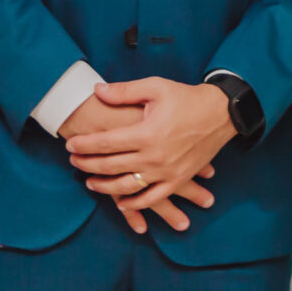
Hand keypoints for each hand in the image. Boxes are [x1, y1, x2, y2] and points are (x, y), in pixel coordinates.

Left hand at [67, 77, 238, 228]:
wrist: (220, 113)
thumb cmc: (186, 98)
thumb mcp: (155, 87)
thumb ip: (124, 91)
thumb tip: (97, 91)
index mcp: (147, 132)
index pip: (106, 142)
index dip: (84, 144)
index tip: (70, 144)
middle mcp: (154, 156)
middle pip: (111, 165)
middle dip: (88, 164)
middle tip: (73, 161)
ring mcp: (166, 172)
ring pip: (127, 186)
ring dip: (105, 186)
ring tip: (89, 182)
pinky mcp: (178, 179)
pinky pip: (152, 198)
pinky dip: (134, 203)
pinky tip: (120, 202)